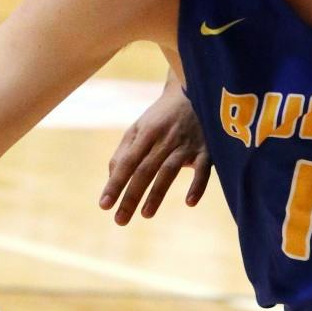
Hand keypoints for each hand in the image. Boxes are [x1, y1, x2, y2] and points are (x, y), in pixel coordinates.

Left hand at [100, 81, 211, 222]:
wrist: (197, 90)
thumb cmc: (163, 117)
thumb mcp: (140, 128)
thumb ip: (124, 152)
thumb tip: (112, 178)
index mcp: (146, 133)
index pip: (127, 163)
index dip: (115, 184)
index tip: (104, 205)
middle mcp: (165, 139)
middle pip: (145, 170)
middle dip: (131, 196)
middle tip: (120, 220)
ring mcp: (187, 145)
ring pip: (169, 171)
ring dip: (157, 194)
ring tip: (145, 214)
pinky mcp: (208, 150)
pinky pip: (203, 170)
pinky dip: (197, 185)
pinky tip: (190, 202)